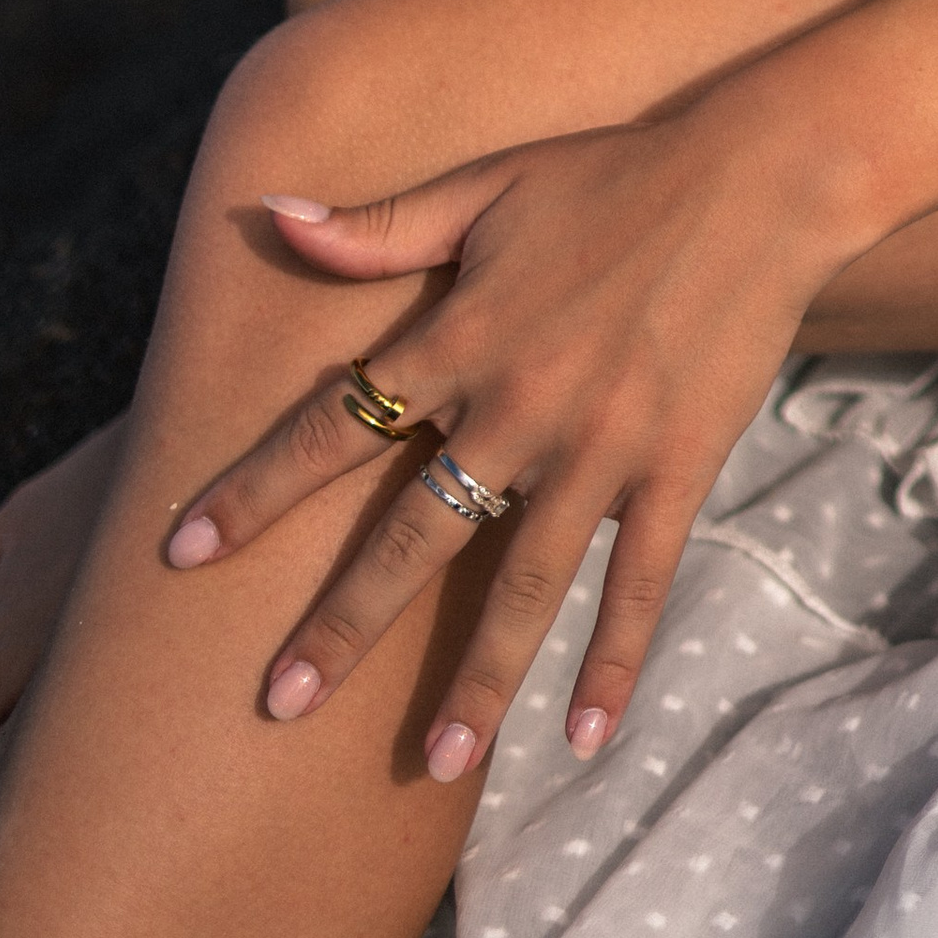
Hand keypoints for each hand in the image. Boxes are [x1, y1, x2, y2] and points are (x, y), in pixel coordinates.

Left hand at [166, 103, 849, 781]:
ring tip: (433, 765)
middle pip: (415, 535)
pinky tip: (583, 734)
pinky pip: (639, 584)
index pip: (337, 425)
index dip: (254, 489)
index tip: (178, 556)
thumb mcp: (490, 184)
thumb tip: (269, 217)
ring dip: (477, 681)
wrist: (759, 178)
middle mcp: (522, 403)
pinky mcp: (677, 469)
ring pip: (524, 586)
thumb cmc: (614, 172)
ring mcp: (603, 446)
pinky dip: (613, 660)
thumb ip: (382, 225)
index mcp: (466, 333)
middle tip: (276, 705)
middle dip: (342, 625)